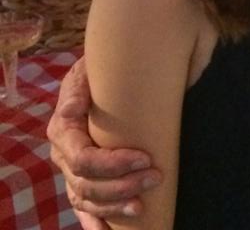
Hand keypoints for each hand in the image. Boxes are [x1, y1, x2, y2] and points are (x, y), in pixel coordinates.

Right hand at [47, 56, 161, 227]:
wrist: (102, 67)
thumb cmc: (104, 65)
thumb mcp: (92, 65)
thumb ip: (86, 81)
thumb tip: (73, 107)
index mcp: (64, 125)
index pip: (83, 157)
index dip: (113, 164)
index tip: (145, 158)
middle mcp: (63, 151)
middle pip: (86, 182)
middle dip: (121, 185)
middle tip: (156, 176)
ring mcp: (70, 168)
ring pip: (85, 198)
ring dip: (114, 205)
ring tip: (142, 205)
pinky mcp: (81, 177)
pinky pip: (82, 206)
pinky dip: (93, 221)